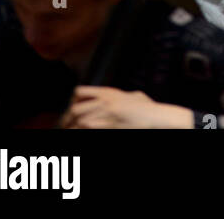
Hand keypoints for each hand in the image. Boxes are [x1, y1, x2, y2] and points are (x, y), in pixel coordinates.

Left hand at [60, 86, 193, 129]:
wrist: (156, 118)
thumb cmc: (147, 109)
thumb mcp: (133, 96)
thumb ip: (120, 95)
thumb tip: (115, 97)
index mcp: (108, 92)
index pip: (80, 92)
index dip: (73, 102)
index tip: (71, 112)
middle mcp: (104, 102)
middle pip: (75, 109)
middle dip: (69, 119)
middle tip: (67, 126)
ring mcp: (105, 116)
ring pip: (79, 122)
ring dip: (74, 128)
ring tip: (71, 131)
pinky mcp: (108, 127)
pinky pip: (88, 130)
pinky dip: (84, 131)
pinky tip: (85, 132)